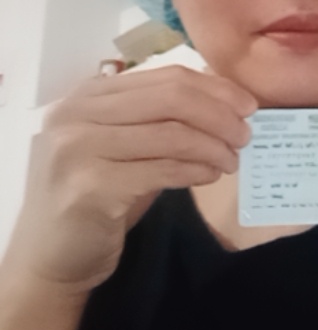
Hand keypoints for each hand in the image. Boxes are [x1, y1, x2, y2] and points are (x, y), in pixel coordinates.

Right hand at [3, 66, 255, 294]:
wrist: (57, 253)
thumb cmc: (104, 191)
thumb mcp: (133, 142)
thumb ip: (166, 116)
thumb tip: (231, 101)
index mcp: (91, 92)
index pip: (168, 76)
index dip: (216, 88)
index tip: (248, 106)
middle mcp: (77, 112)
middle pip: (172, 99)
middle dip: (220, 115)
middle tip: (246, 136)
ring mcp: (78, 147)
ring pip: (171, 134)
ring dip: (213, 147)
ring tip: (232, 160)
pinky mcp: (88, 186)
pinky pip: (162, 169)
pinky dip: (196, 170)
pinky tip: (211, 175)